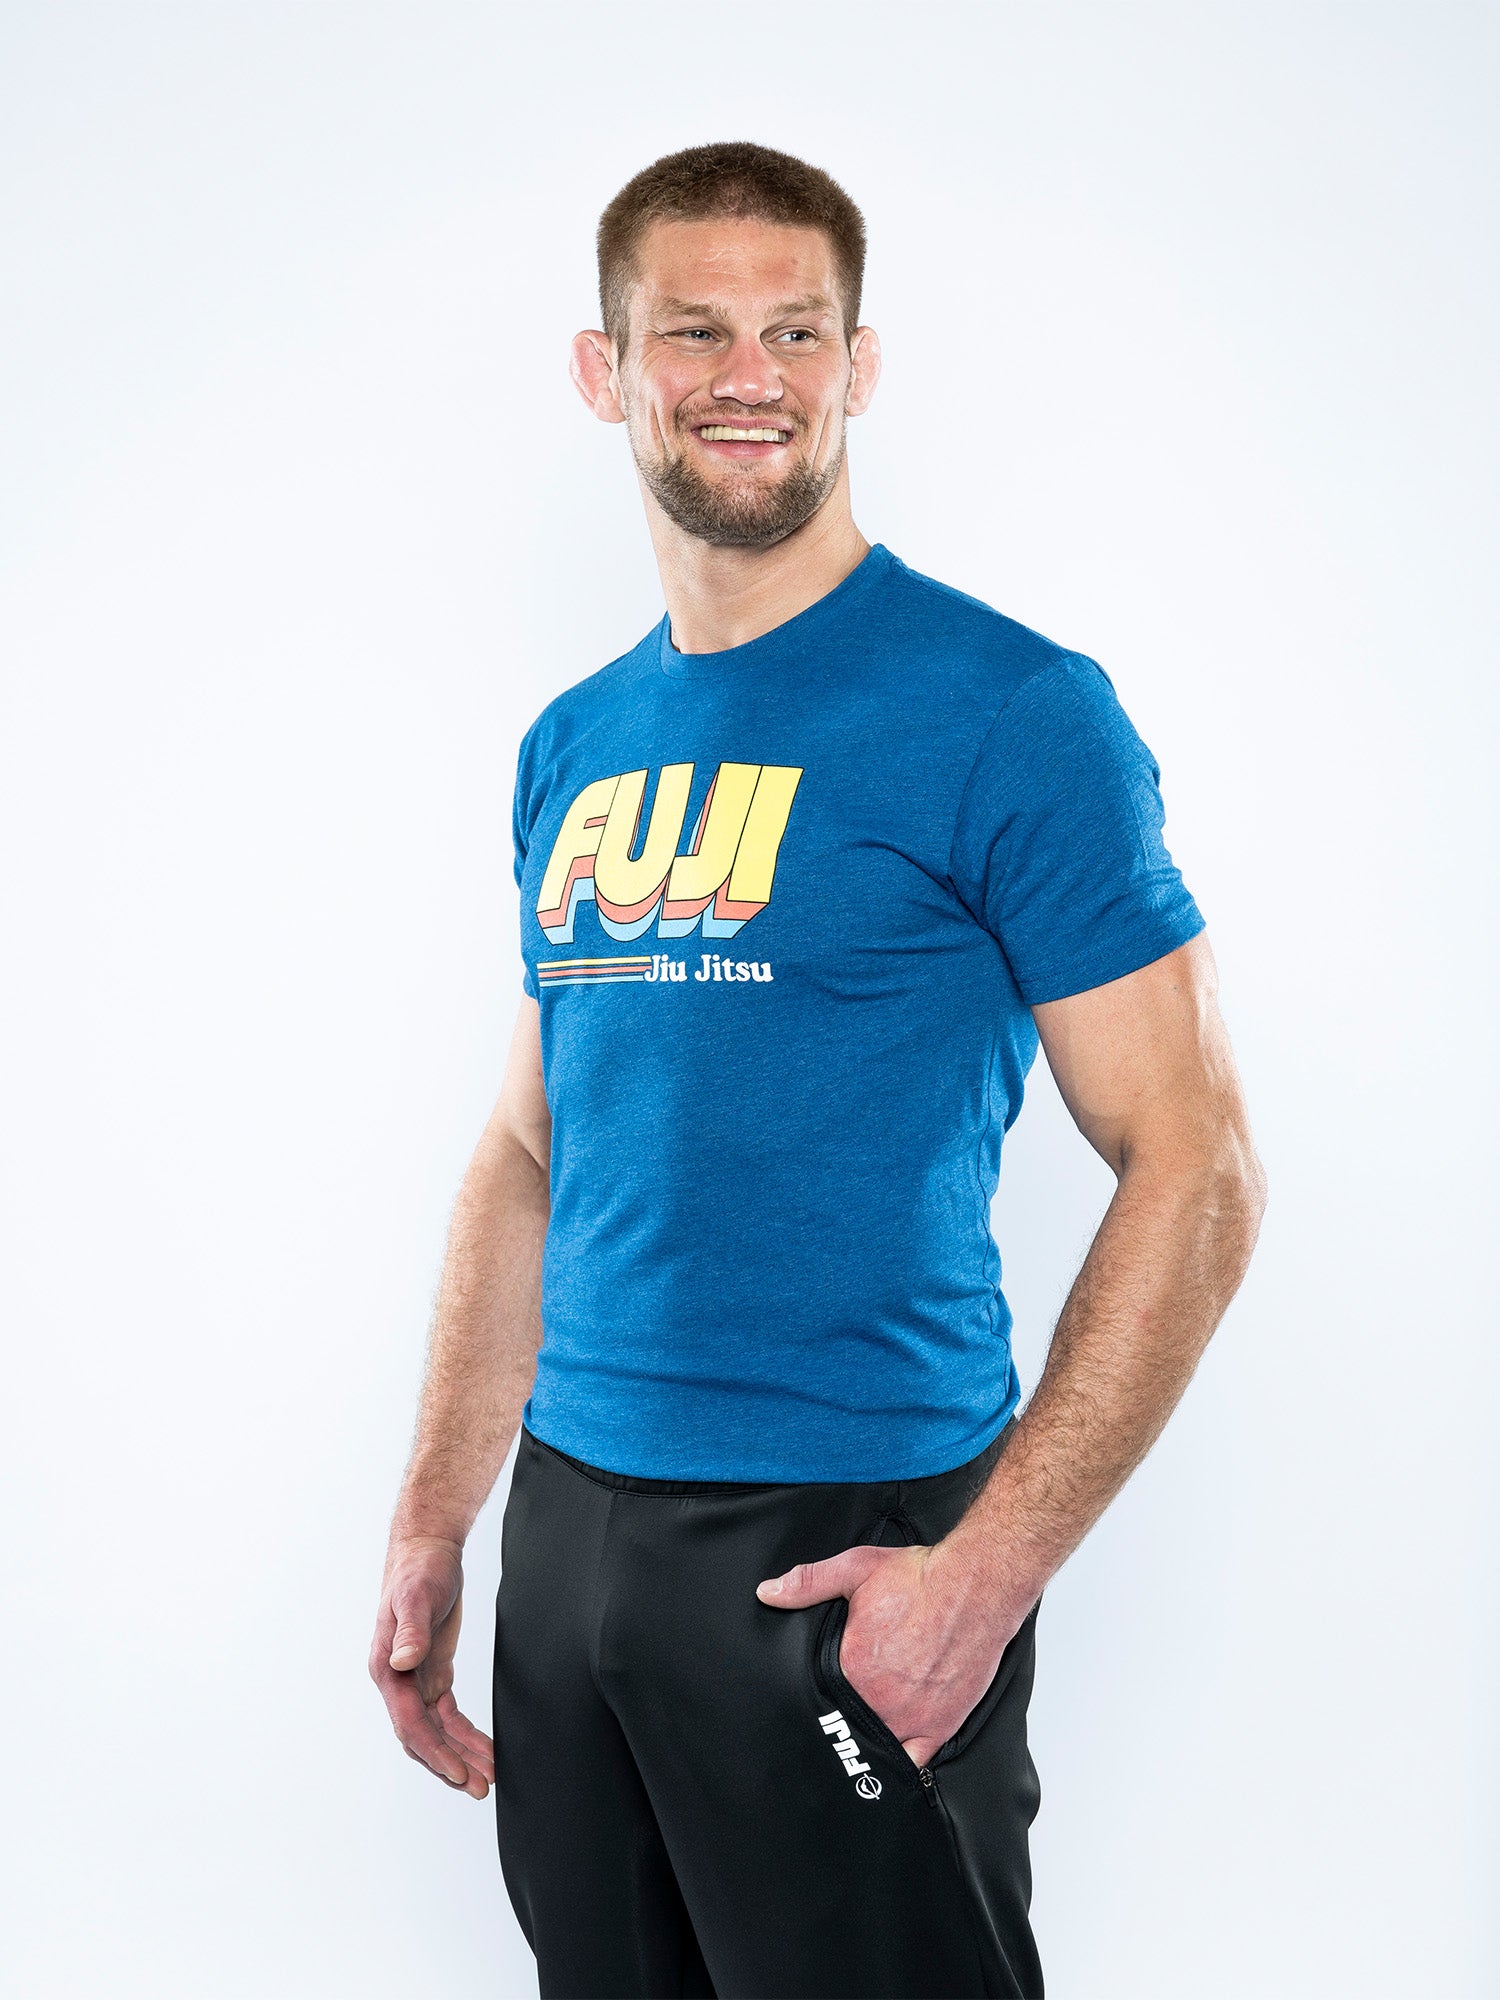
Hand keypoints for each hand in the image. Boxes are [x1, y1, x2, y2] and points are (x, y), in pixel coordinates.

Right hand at [369, 1535, 494, 1799]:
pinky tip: (485, 1749)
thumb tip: (400, 1663)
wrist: (428, 1549)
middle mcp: (397, 1681)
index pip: (409, 1724)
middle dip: (450, 1765)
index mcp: (387, 1669)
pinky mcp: (433, 1674)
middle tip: (481, 1787)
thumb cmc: (420, 1570)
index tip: (458, 1773)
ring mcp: (415, 1680)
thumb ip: (411, 1632)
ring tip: (489, 1778)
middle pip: (422, 1737)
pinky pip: (447, 1715)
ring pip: (437, 1731)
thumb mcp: (417, 1598)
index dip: (434, 1752)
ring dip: (460, 1755)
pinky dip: (464, 1734)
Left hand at [757, 1541, 1022, 1766]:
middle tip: (841, 1710)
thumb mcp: (854, 1569)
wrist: (975, 1586)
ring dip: (867, 1741)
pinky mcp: (939, 1726)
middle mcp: (877, 1700)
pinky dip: (900, 1763)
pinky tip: (890, 1759)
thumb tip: (767, 1593)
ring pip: (875, 1746)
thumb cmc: (920, 1577)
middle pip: (846, 1722)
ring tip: (860, 1735)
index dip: (819, 1694)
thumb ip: (808, 1583)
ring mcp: (910, 1718)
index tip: (817, 1693)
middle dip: (842, 1718)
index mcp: (851, 1667)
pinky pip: (913, 1762)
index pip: (820, 1695)